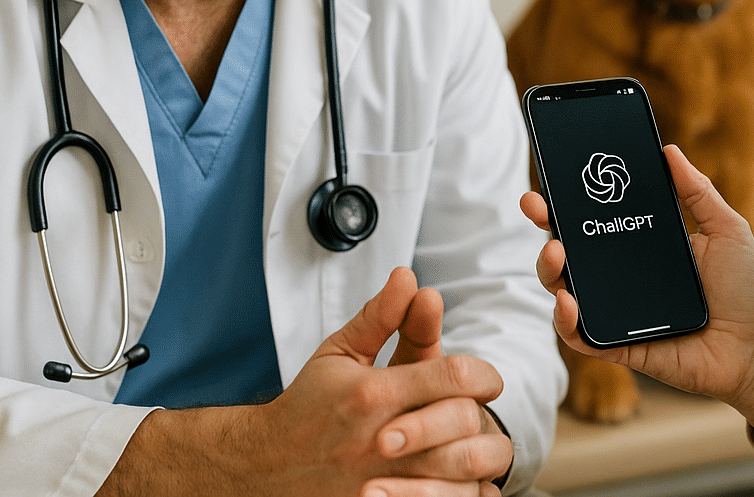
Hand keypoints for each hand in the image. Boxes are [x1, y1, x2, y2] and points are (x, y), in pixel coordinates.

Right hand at [99, 267, 511, 496]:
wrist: (267, 466)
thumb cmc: (308, 406)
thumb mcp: (339, 353)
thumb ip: (380, 317)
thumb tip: (410, 278)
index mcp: (373, 394)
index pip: (453, 377)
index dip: (483, 375)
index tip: (486, 381)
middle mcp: (382, 440)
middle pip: (463, 424)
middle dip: (480, 414)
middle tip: (477, 411)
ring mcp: (385, 481)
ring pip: (460, 472)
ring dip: (476, 456)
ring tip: (471, 444)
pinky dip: (462, 493)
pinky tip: (459, 480)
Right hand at [519, 144, 753, 442]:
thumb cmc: (747, 290)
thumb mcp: (727, 230)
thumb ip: (698, 192)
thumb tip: (669, 150)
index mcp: (643, 246)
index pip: (597, 218)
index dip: (568, 199)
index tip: (551, 178)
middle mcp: (623, 277)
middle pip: (570, 250)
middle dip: (545, 227)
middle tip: (537, 207)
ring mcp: (618, 312)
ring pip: (565, 289)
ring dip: (549, 270)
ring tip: (557, 254)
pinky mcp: (620, 345)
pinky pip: (582, 336)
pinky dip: (567, 321)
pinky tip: (569, 302)